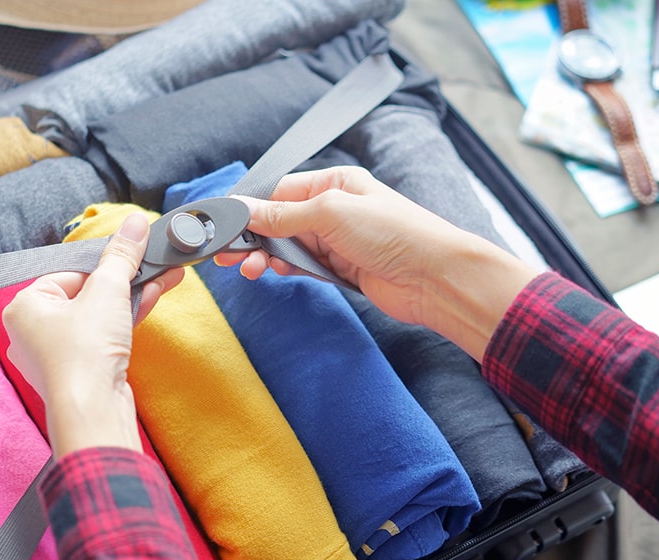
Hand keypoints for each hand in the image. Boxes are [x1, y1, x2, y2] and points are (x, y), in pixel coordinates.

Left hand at [3, 213, 181, 457]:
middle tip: (153, 263)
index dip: (103, 265)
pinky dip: (124, 323)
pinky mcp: (79, 372)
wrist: (94, 411)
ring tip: (163, 279)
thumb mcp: (108, 291)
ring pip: (97, 317)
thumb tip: (135, 224)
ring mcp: (56, 355)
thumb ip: (121, 256)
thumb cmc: (84, 354)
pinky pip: (102, 338)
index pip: (69, 272)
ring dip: (130, 299)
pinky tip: (151, 301)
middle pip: (85, 294)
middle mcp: (33, 331)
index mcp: (25, 307)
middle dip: (124, 280)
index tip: (132, 253)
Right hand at [213, 166, 539, 361]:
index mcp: (333, 182)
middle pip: (279, 220)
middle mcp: (334, 208)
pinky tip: (274, 272)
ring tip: (251, 270)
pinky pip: (303, 265)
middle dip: (253, 237)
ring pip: (287, 245)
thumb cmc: (394, 233)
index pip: (278, 192)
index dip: (250, 209)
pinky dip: (286, 269)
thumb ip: (282, 215)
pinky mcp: (341, 268)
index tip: (224, 226)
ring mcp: (337, 239)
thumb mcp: (330, 213)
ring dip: (267, 257)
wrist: (433, 277)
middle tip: (228, 255)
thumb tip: (242, 209)